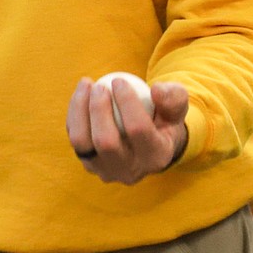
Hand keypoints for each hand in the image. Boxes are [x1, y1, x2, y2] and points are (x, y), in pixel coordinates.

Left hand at [66, 76, 189, 184]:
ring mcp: (106, 171)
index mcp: (157, 157)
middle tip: (100, 86)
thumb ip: (173, 96)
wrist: (150, 142)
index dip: (126, 102)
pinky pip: (75, 139)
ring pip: (82, 144)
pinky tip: (82, 93)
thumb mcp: (177, 106)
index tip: (119, 80)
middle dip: (99, 109)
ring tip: (86, 84)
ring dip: (80, 111)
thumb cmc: (165, 119)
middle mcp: (130, 171)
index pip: (138, 130)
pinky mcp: (90, 165)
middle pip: (106, 143)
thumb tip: (155, 89)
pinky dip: (75, 114)